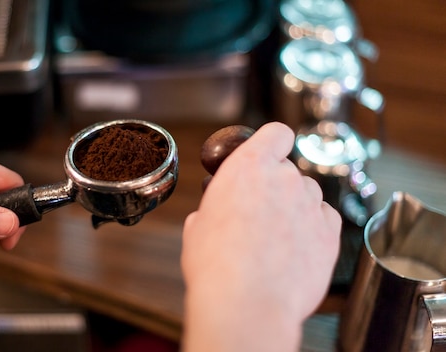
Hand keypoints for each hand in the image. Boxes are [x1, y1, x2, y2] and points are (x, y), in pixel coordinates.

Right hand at [180, 122, 341, 351]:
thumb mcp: (198, 226)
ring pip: (308, 194)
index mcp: (249, 166)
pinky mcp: (330, 234)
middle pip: (288, 170)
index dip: (273, 142)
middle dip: (275, 187)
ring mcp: (311, 205)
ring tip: (275, 237)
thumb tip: (217, 215)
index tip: (268, 154)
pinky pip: (325, 218)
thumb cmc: (216, 265)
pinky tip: (295, 247)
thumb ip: (215, 206)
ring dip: (295, 207)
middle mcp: (285, 179)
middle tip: (258, 215)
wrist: (246, 303)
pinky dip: (313, 227)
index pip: (276, 133)